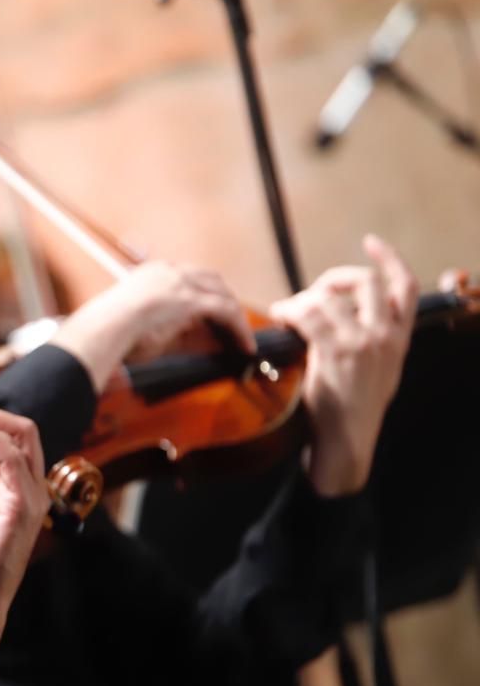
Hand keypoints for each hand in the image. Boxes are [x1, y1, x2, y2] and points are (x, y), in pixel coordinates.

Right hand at [49, 261, 256, 392]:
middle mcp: (170, 271)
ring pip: (221, 293)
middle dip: (224, 299)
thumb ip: (168, 328)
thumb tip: (191, 340)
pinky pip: (226, 311)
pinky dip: (238, 328)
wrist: (104, 328)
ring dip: (233, 314)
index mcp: (153, 272)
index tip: (209, 312)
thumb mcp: (141, 323)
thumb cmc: (111, 330)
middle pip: (210, 280)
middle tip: (232, 322)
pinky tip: (243, 344)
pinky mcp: (192, 299)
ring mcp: (182, 283)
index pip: (188, 277)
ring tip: (241, 336)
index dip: (203, 294)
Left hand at [269, 235, 417, 496]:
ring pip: (330, 297)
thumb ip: (371, 340)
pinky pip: (309, 314)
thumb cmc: (352, 409)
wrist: (346, 442)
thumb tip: (344, 315)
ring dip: (302, 299)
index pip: (405, 287)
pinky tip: (280, 318)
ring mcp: (363, 343)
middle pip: (367, 281)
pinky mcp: (336, 352)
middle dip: (334, 277)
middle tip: (312, 291)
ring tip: (287, 313)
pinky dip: (290, 310)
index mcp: (399, 339)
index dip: (390, 259)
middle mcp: (386, 336)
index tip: (372, 242)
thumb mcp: (378, 371)